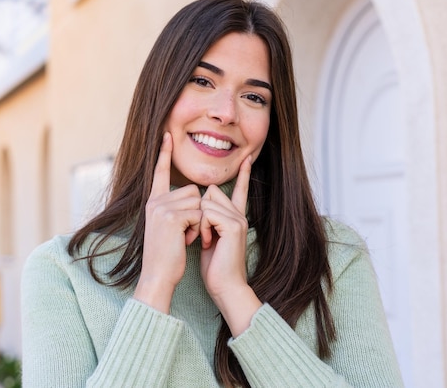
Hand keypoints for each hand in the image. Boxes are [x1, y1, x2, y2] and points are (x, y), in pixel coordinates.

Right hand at [134, 132, 201, 312]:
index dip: (164, 153)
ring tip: (184, 237)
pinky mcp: (171, 217)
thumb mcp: (167, 227)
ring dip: (198, 221)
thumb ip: (175, 209)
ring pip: (197, 201)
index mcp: (153, 202)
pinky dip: (197, 228)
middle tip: (184, 233)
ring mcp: (161, 208)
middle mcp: (155, 201)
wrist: (158, 276)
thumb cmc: (167, 256)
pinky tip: (185, 241)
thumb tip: (193, 194)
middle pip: (192, 190)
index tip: (167, 134)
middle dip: (196, 212)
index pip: (160, 173)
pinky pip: (198, 213)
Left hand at [199, 156, 261, 334]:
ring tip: (204, 241)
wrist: (225, 287)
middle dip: (199, 208)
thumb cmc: (215, 267)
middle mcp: (240, 215)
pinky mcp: (233, 226)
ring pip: (207, 201)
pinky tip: (207, 242)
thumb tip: (200, 207)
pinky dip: (202, 227)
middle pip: (212, 191)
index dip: (244, 175)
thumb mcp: (209, 238)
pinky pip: (208, 212)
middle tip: (200, 233)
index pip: (239, 190)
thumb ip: (209, 221)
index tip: (247, 160)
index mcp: (235, 217)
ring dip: (199, 221)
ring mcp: (239, 219)